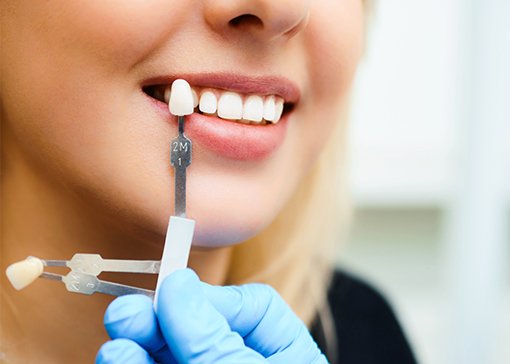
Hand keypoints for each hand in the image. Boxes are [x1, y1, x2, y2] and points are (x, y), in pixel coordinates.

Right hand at [96, 268, 326, 362]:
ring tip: (119, 333)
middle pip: (201, 330)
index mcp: (285, 355)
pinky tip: (119, 356)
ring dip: (141, 342)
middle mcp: (245, 362)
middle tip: (128, 311)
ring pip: (172, 353)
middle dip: (162, 318)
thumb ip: (213, 339)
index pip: (253, 307)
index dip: (211, 296)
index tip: (173, 290)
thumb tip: (179, 285)